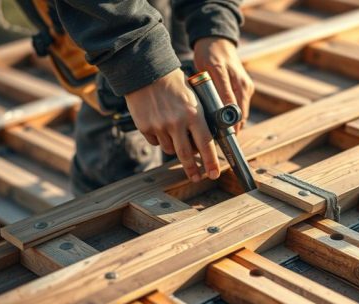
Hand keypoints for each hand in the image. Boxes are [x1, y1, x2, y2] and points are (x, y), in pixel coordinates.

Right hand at [124, 67, 219, 181]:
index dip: (211, 162)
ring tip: (174, 133)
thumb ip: (198, 119)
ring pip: (170, 150)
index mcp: (193, 114)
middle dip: (193, 169)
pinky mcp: (145, 127)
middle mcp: (176, 122)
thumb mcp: (193, 98)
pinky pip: (156, 142)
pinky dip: (160, 138)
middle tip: (197, 177)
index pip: (206, 144)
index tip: (214, 174)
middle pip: (187, 155)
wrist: (146, 72)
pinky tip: (160, 124)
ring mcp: (159, 126)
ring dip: (175, 148)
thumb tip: (204, 142)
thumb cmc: (174, 84)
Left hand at [194, 37, 253, 131]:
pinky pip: (241, 106)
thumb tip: (224, 111)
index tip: (223, 140)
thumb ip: (219, 90)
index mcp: (236, 82)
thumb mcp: (209, 70)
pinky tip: (226, 122)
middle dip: (233, 129)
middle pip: (241, 116)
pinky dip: (235, 115)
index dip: (230, 128)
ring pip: (242, 112)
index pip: (235, 112)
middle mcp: (244, 86)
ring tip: (223, 136)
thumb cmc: (209, 54)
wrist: (217, 41)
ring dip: (235, 124)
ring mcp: (246, 87)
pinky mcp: (247, 87)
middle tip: (221, 142)